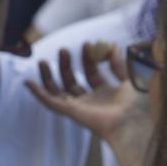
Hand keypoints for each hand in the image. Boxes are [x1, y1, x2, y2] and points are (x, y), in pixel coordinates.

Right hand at [25, 43, 148, 144]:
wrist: (133, 122)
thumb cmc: (137, 106)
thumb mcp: (130, 77)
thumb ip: (119, 62)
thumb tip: (111, 46)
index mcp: (106, 94)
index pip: (91, 74)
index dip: (88, 59)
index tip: (87, 43)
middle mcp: (91, 102)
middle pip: (72, 82)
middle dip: (67, 65)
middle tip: (64, 50)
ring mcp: (80, 108)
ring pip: (58, 91)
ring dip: (49, 76)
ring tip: (43, 61)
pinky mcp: (71, 113)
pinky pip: (51, 103)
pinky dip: (39, 94)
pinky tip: (29, 83)